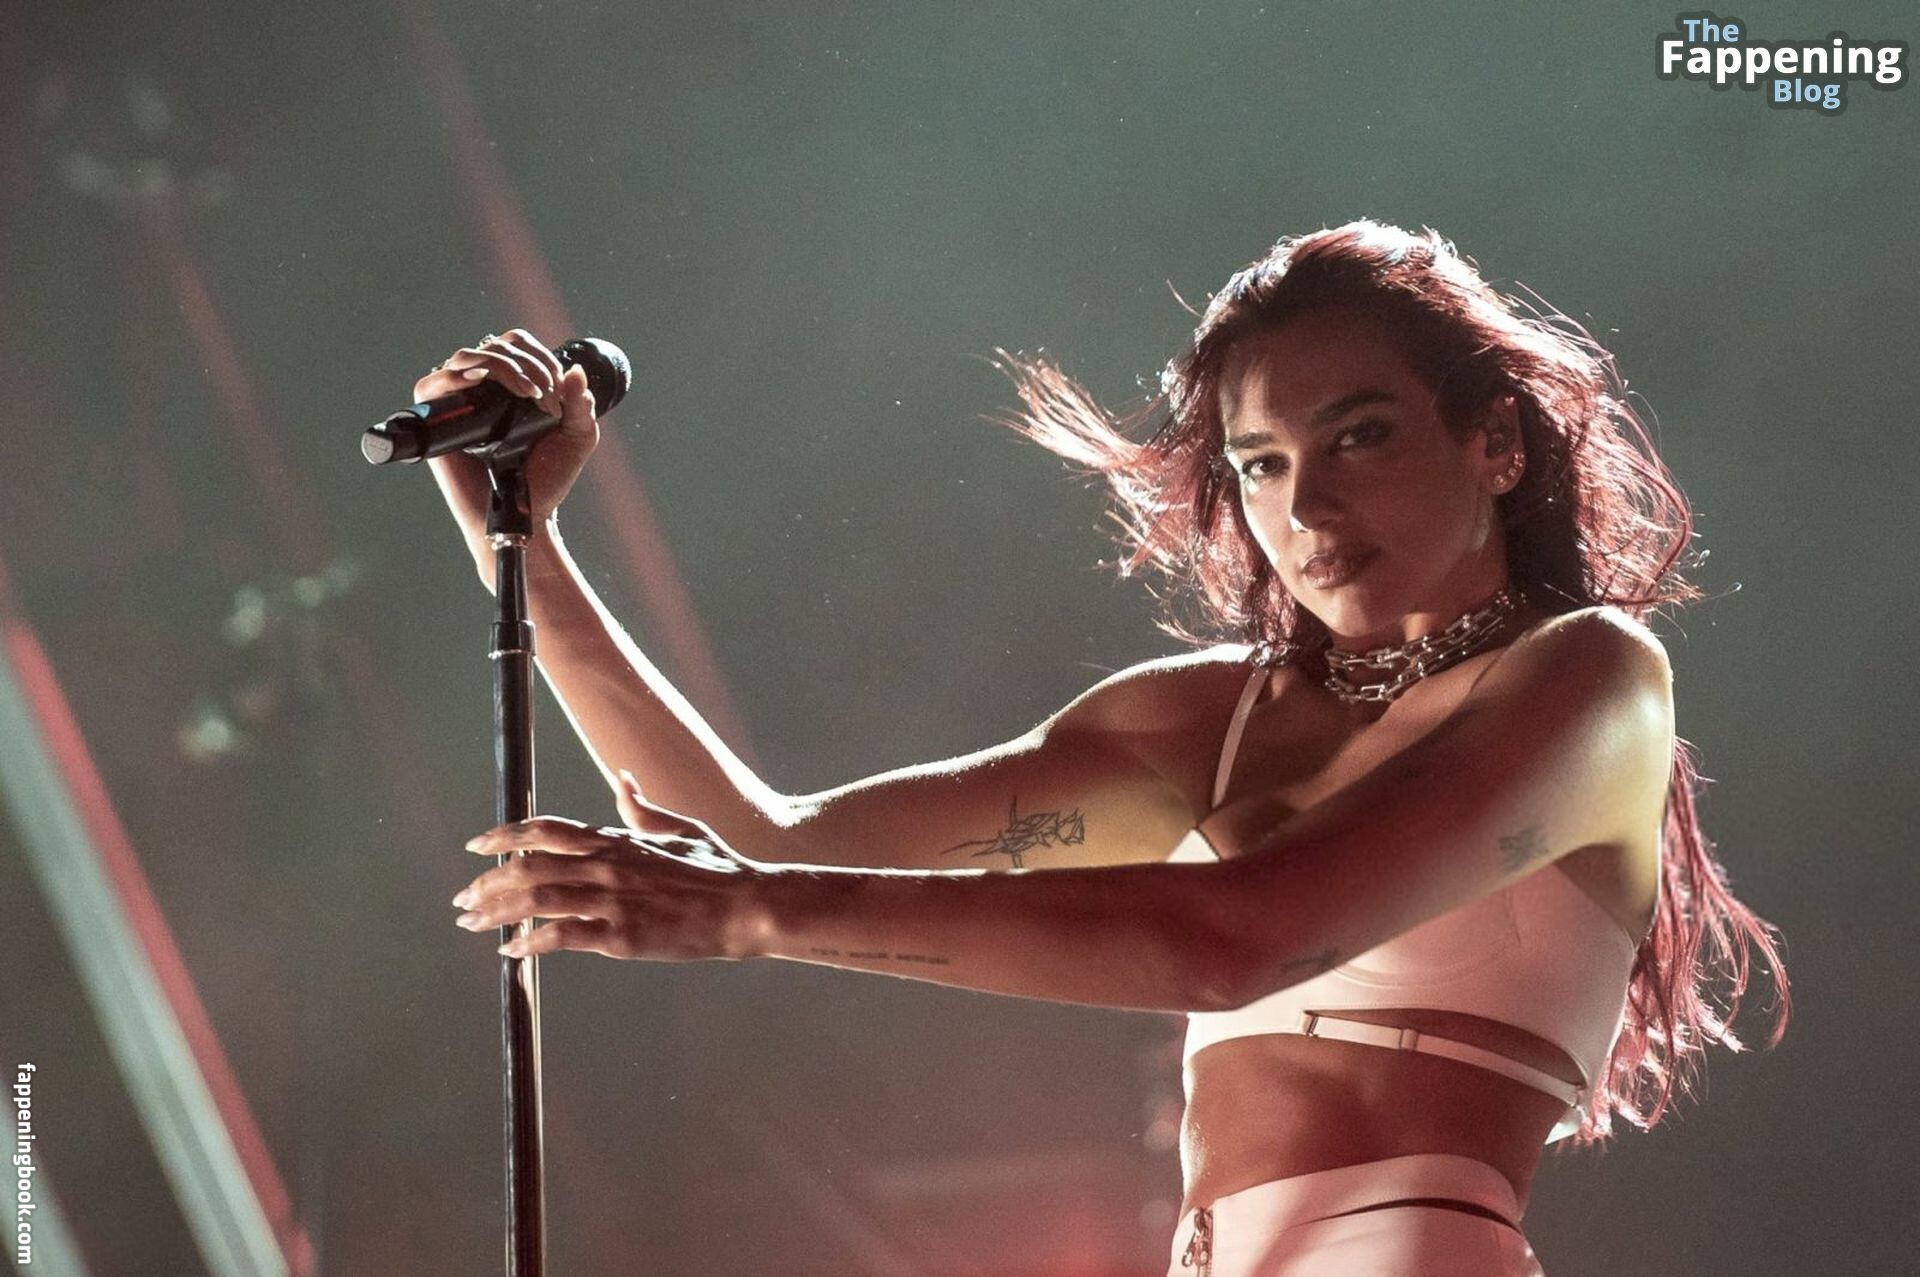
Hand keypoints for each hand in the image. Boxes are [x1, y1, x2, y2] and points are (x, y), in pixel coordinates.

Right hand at [413, 328, 601, 587]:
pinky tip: (478, 382)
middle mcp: (482, 390)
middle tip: (544, 397)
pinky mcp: (436, 423)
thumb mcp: (577, 437)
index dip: (538, 355)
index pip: (515, 344)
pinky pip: (431, 384)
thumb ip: (582, 405)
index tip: (557, 388)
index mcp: (512, 386)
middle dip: (526, 364)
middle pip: (493, 345)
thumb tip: (577, 371)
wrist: (527, 516)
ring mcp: (458, 405)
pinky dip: (453, 376)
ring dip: (501, 365)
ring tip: (527, 393)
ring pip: (466, 357)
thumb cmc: (547, 478)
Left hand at [454, 779, 767, 961]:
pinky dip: (531, 942)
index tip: (475, 847)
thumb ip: (642, 809)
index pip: (546, 830)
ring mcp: (613, 900)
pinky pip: (563, 936)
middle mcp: (607, 865)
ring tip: (473, 925)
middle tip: (463, 901)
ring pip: (537, 899)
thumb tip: (622, 780)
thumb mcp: (680, 829)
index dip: (505, 836)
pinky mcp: (622, 936)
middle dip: (488, 883)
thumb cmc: (718, 869)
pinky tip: (513, 951)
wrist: (747, 907)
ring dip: (497, 912)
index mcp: (616, 840)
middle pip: (529, 866)